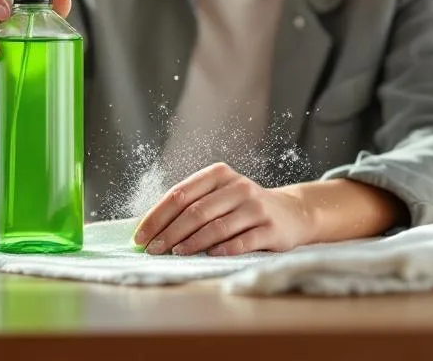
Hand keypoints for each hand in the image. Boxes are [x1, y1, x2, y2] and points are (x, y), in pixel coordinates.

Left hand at [131, 163, 314, 256]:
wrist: (291, 213)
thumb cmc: (243, 207)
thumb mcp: (218, 196)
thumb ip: (190, 206)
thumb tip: (150, 229)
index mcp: (218, 175)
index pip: (180, 194)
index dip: (157, 216)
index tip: (140, 236)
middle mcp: (238, 187)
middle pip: (196, 211)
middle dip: (169, 232)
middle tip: (153, 249)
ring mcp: (256, 207)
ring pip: (216, 226)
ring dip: (192, 243)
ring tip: (175, 253)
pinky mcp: (271, 228)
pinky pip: (242, 241)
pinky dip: (223, 249)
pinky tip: (209, 256)